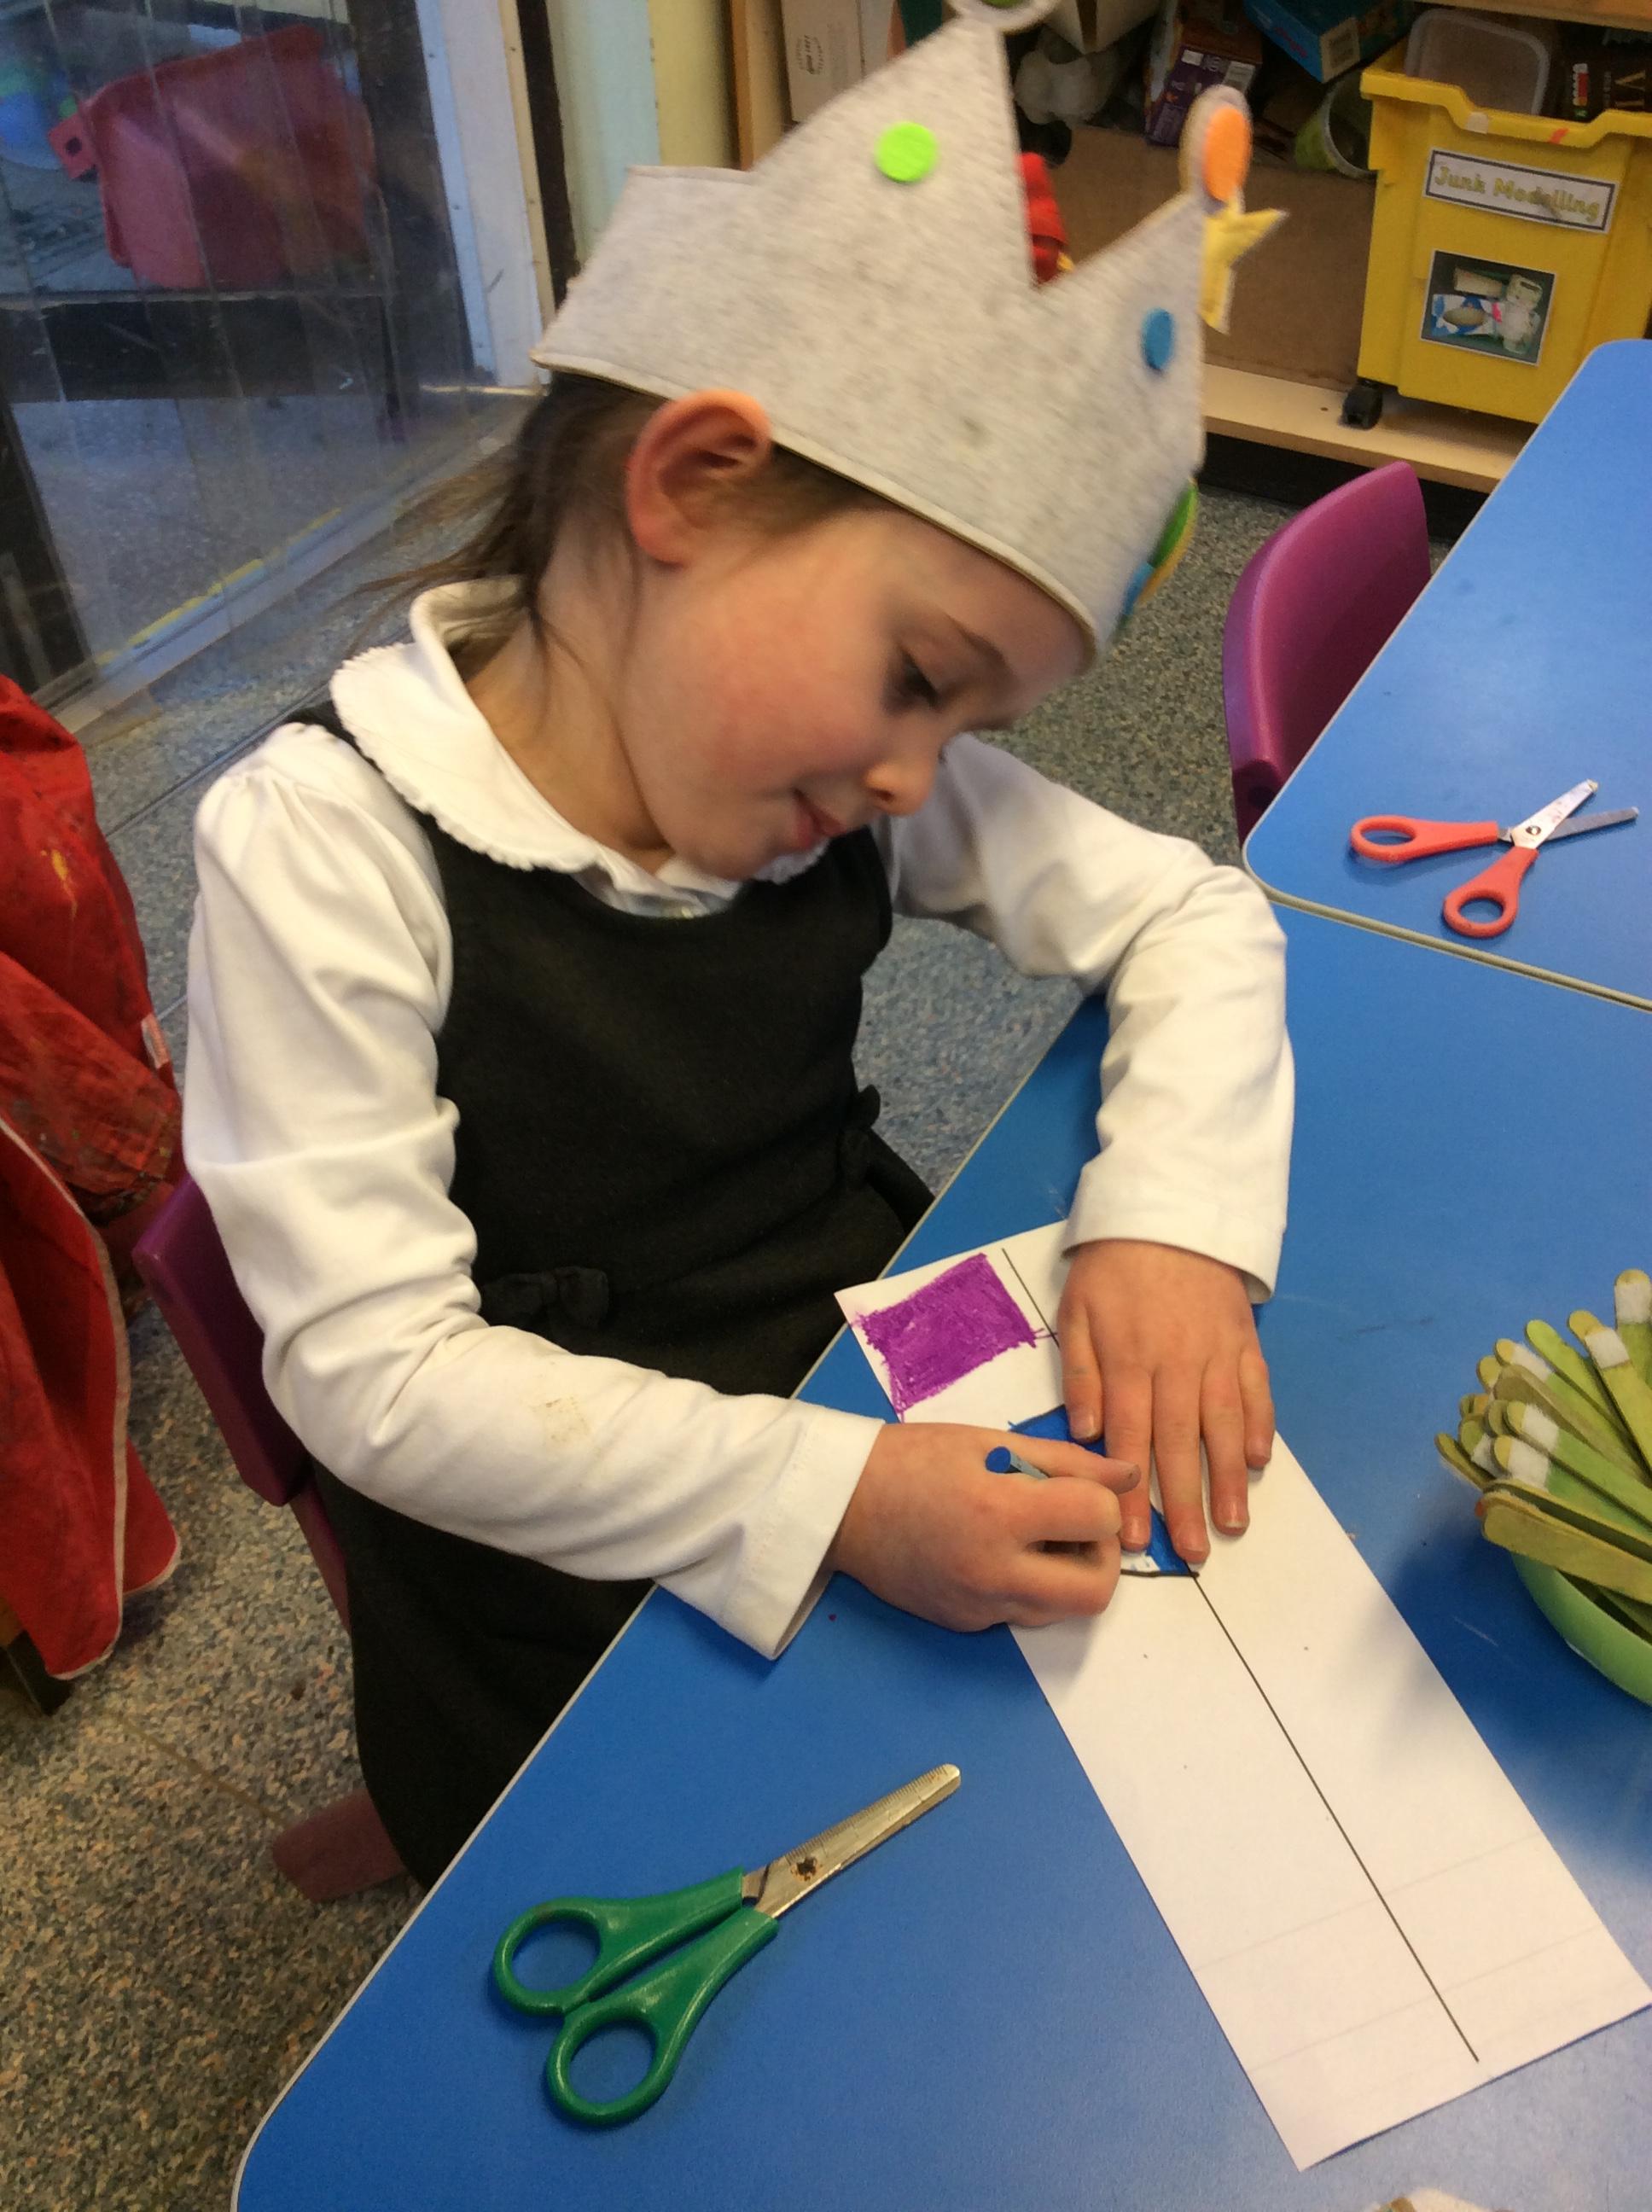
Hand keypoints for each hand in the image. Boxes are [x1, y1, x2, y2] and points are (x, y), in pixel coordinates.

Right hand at [828, 1423, 1139, 1631]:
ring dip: (1067, 1575)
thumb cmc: (913, 1459)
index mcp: (1000, 1515)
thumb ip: (1067, 1462)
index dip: (1100, 1498)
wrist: (840, 1504)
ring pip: (1063, 1611)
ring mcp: (979, 1608)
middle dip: (1100, 1555)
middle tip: (1073, 1525)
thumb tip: (1128, 1476)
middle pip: (1096, 1592)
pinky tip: (999, 1553)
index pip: (1098, 1519)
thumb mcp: (991, 1443)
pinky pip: (1022, 1614)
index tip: (1075, 1486)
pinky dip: (1029, 1587)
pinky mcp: (966, 1625)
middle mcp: (994, 1574)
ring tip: (1034, 1536)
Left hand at [1056, 1239, 1273, 1565]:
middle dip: (1183, 1503)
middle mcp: (1177, 1364)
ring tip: (1231, 1525)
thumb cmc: (1113, 1265)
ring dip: (1227, 1479)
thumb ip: (1081, 1371)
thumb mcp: (1077, 1309)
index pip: (1130, 1438)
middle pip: (1180, 1443)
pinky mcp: (1245, 1341)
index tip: (1133, 1539)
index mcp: (1129, 1360)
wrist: (1173, 1209)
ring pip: (1224, 1425)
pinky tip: (1259, 1462)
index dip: (1132, 1492)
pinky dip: (1260, 1426)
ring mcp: (1217, 1354)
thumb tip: (1089, 1431)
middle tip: (1189, 1554)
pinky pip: (1257, 1390)